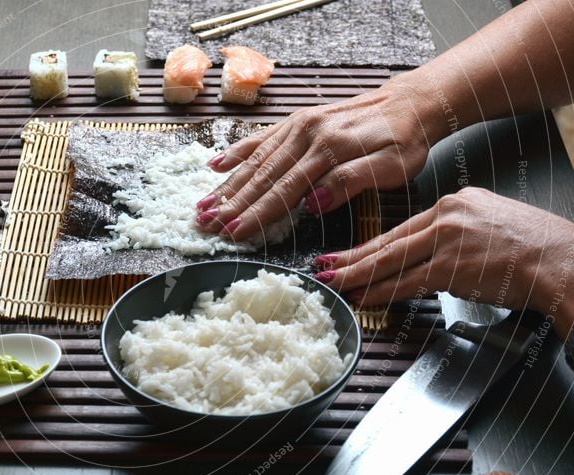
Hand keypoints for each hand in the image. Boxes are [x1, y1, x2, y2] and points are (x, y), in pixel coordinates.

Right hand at [195, 81, 440, 239]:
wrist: (413, 101)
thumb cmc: (404, 140)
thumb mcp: (392, 167)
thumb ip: (350, 183)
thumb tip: (311, 204)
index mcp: (328, 149)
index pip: (285, 190)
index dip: (257, 214)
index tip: (233, 233)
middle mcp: (306, 133)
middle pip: (262, 176)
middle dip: (231, 204)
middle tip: (205, 224)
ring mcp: (298, 125)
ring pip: (256, 160)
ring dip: (227, 185)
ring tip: (202, 205)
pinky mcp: (297, 121)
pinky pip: (261, 138)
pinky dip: (237, 152)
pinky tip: (215, 165)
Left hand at [314, 187, 573, 337]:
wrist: (563, 260)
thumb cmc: (536, 247)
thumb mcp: (491, 221)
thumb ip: (455, 232)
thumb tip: (427, 251)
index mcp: (455, 202)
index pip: (400, 228)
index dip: (368, 245)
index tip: (344, 254)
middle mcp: (448, 216)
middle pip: (388, 241)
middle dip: (350, 258)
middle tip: (323, 268)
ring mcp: (449, 241)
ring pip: (392, 261)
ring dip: (358, 276)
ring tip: (334, 284)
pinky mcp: (454, 266)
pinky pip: (409, 282)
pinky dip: (383, 292)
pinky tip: (365, 297)